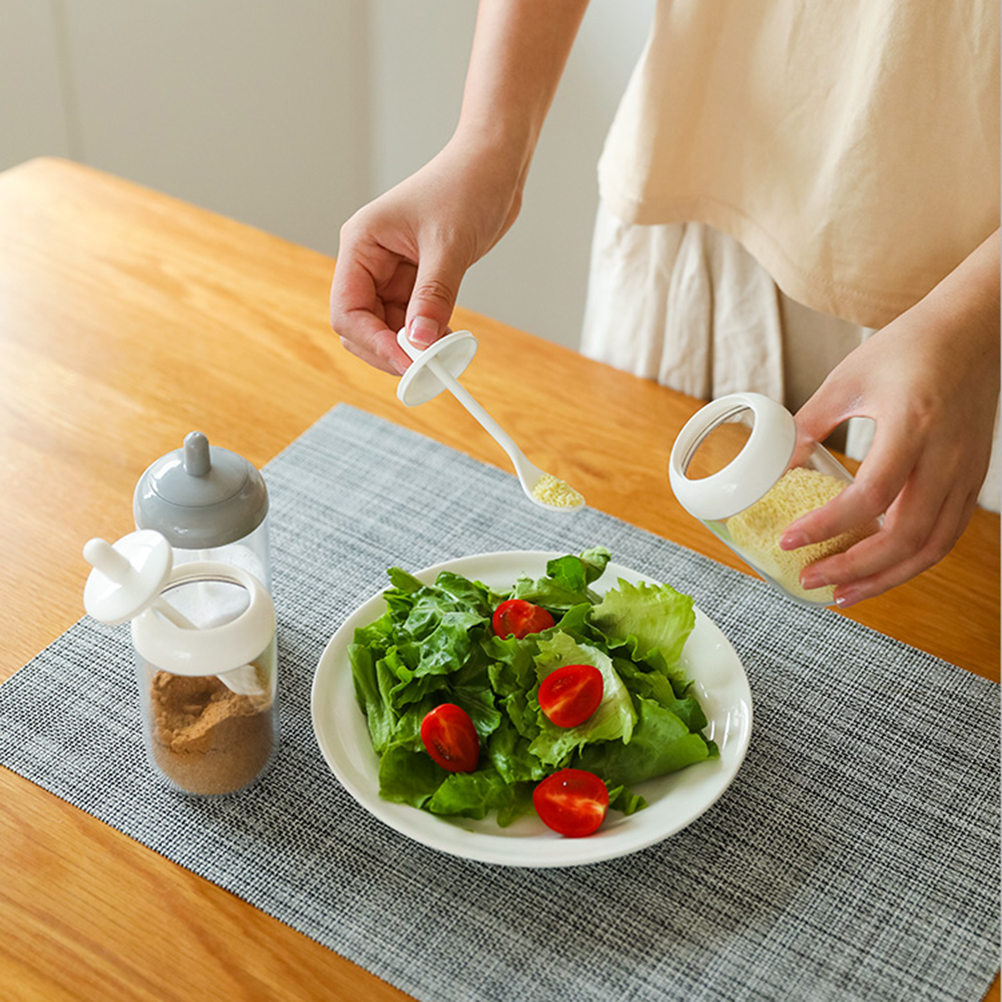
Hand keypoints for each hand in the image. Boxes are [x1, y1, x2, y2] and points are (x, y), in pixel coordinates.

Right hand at [329, 139, 524, 374]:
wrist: (493, 164)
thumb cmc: (466, 186)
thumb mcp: (449, 245)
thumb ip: (432, 296)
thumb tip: (419, 343)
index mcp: (361, 244)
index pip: (347, 309)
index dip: (374, 342)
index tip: (409, 362)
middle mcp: (369, 261)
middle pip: (360, 326)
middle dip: (389, 350)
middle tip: (426, 368)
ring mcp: (390, 273)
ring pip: (386, 329)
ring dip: (411, 347)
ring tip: (444, 354)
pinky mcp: (414, 281)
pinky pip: (410, 322)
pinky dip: (426, 337)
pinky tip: (448, 341)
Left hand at [782, 233, 999, 605]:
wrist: (973, 329)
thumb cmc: (910, 347)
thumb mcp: (847, 378)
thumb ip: (809, 424)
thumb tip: (778, 466)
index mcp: (912, 427)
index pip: (871, 496)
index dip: (828, 526)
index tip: (789, 539)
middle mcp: (946, 458)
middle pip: (906, 537)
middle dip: (854, 569)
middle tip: (810, 579)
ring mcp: (965, 473)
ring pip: (931, 548)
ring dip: (884, 578)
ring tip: (842, 593)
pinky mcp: (972, 480)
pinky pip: (945, 536)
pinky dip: (910, 562)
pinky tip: (877, 570)